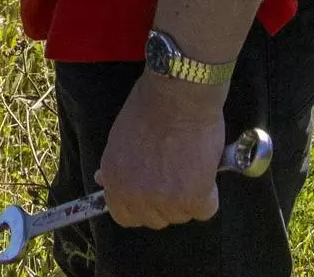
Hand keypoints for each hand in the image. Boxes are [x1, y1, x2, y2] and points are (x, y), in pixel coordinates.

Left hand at [94, 73, 227, 229]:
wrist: (179, 94)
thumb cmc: (149, 107)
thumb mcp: (118, 138)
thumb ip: (116, 166)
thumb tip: (104, 180)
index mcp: (116, 182)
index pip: (125, 216)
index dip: (141, 204)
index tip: (152, 191)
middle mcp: (137, 197)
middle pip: (156, 219)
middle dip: (166, 200)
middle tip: (176, 171)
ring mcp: (165, 201)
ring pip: (182, 215)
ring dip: (189, 196)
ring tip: (191, 164)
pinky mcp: (194, 198)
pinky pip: (205, 210)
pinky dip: (209, 193)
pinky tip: (205, 170)